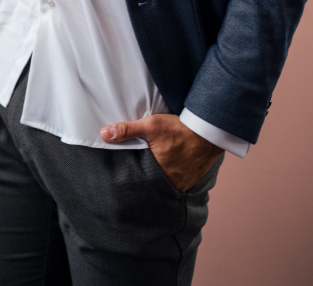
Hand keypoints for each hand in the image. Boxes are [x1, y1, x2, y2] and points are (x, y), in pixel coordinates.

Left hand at [100, 114, 223, 192]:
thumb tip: (104, 134)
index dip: (132, 182)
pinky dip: (173, 182)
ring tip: (152, 178)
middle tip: (137, 182)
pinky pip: (179, 186)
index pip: (138, 182)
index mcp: (156, 171)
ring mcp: (182, 184)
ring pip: (166, 187)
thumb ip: (127, 130)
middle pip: (152, 186)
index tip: (124, 182)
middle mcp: (170, 182)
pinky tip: (170, 175)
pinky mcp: (192, 181)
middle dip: (145, 184)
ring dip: (159, 183)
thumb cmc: (179, 128)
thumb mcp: (151, 125)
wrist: (209, 131)